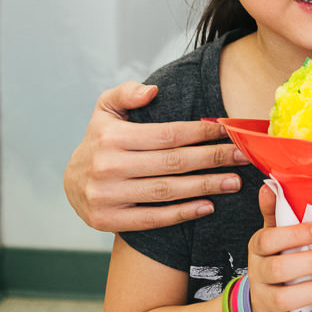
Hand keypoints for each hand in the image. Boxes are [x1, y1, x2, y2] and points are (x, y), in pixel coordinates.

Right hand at [63, 82, 248, 232]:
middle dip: (213, 158)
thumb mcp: (105, 110)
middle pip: (173, 162)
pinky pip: (153, 218)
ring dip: (206, 186)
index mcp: (111, 137)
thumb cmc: (99, 142)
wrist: (69, 184)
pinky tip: (208, 206)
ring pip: (167, 190)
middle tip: (242, 155)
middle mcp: (108, 166)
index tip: (228, 130)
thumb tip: (152, 91)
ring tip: (233, 181)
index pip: (167, 134)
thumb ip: (126, 93)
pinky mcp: (108, 220)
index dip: (201, 132)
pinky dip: (183, 213)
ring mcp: (107, 196)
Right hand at [244, 185, 311, 311]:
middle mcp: (258, 276)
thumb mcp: (274, 236)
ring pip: (284, 300)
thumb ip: (276, 213)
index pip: (268, 239)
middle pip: (278, 270)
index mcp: (258, 249)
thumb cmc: (278, 262)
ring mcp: (264, 303)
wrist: (261, 304)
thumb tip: (269, 185)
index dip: (294, 234)